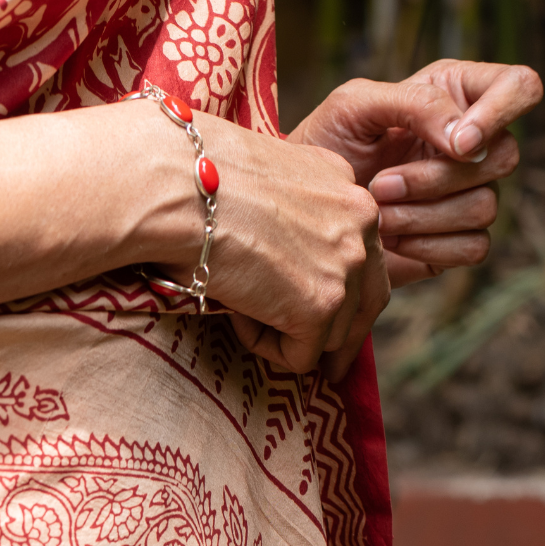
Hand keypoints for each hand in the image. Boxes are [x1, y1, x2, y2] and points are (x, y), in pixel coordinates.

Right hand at [154, 109, 386, 381]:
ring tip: (240, 308)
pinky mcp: (321, 305)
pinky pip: (300, 356)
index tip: (320, 312)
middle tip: (327, 367)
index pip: (362, 252)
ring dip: (288, 333)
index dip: (340, 287)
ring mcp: (346, 265)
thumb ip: (288, 210)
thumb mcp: (262, 178)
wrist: (176, 190)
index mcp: (345, 185)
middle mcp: (361, 220)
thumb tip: (281, 250)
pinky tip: (235, 314)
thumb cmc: (193, 180)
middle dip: (342, 334)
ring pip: (334, 334)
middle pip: (368, 298)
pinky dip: (265, 346)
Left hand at [290, 61, 542, 288]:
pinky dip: (427, 245)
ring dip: (422, 214)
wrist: (297, 207)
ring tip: (374, 212)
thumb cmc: (322, 145)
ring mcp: (468, 193)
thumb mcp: (355, 105)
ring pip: (486, 206)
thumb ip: (414, 104)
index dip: (501, 113)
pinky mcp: (457, 239)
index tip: (456, 143)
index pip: (521, 87)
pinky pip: (473, 246)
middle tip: (380, 184)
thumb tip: (466, 139)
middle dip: (436, 178)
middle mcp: (472, 144)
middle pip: (504, 157)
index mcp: (456, 96)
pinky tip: (388, 239)